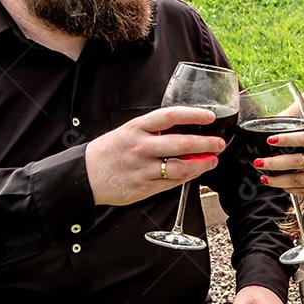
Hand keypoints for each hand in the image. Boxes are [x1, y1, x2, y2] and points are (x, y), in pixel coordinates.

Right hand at [85, 106, 226, 205]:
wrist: (84, 176)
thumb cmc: (110, 151)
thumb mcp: (128, 131)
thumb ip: (154, 131)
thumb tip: (184, 131)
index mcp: (137, 128)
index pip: (170, 116)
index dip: (193, 114)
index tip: (209, 116)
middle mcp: (141, 147)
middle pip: (182, 143)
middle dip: (206, 144)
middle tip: (219, 143)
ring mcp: (142, 169)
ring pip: (181, 167)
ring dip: (201, 164)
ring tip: (211, 160)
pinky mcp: (143, 188)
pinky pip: (172, 183)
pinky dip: (187, 177)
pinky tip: (194, 173)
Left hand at [254, 131, 303, 206]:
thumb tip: (281, 142)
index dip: (287, 139)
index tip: (271, 140)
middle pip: (296, 162)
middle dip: (274, 163)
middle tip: (258, 162)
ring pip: (296, 179)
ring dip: (277, 179)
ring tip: (264, 177)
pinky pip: (302, 191)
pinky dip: (289, 188)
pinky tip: (280, 185)